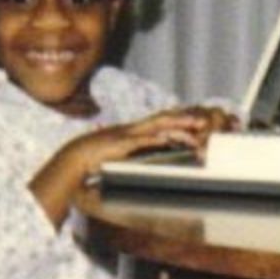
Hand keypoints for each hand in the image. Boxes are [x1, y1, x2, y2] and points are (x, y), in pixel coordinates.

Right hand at [30, 106, 238, 225]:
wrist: (75, 158)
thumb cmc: (95, 159)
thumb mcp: (121, 156)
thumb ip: (136, 154)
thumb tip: (149, 157)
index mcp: (134, 132)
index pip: (161, 123)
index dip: (179, 121)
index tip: (196, 123)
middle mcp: (134, 129)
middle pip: (164, 119)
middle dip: (184, 119)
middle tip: (204, 120)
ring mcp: (128, 134)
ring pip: (158, 125)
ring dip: (177, 125)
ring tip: (195, 126)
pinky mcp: (122, 143)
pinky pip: (143, 139)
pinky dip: (158, 138)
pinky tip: (169, 138)